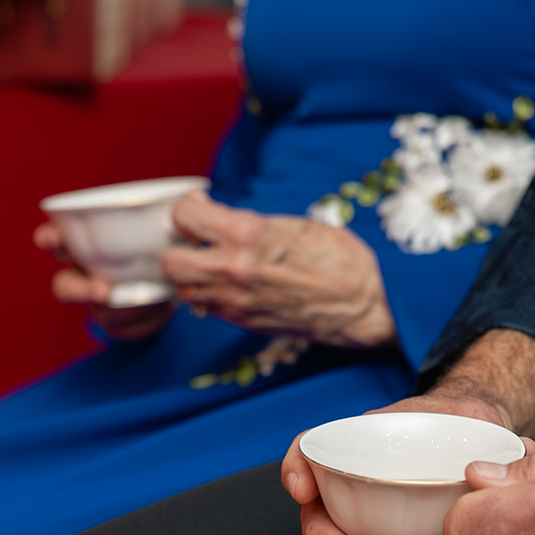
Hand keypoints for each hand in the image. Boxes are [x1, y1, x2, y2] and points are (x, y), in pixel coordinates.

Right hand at [33, 221, 174, 340]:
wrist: (178, 275)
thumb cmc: (161, 240)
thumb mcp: (165, 223)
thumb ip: (175, 211)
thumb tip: (196, 197)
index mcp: (84, 244)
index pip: (55, 240)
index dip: (49, 239)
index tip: (51, 238)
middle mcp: (83, 275)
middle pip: (64, 286)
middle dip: (80, 289)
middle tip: (104, 290)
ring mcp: (98, 303)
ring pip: (97, 312)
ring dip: (122, 308)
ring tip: (151, 298)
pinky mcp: (118, 325)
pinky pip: (124, 330)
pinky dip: (143, 321)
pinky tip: (161, 309)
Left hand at [162, 191, 396, 348]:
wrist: (363, 304)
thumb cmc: (339, 259)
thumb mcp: (292, 224)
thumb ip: (247, 223)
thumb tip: (218, 218)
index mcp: (246, 235)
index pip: (184, 217)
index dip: (188, 211)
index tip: (199, 211)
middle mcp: (233, 270)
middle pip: (170, 261)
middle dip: (178, 248)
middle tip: (195, 242)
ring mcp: (236, 301)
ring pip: (184, 290)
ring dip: (192, 275)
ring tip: (211, 265)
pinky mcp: (243, 323)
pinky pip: (208, 308)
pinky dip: (210, 295)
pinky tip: (230, 284)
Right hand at [281, 389, 525, 534]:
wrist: (475, 443)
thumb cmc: (467, 428)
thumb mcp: (477, 421)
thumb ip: (495, 439)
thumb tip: (524, 455)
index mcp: (365, 443)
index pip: (314, 447)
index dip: (298, 467)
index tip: (303, 490)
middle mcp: (352, 481)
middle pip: (316, 510)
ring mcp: (360, 517)